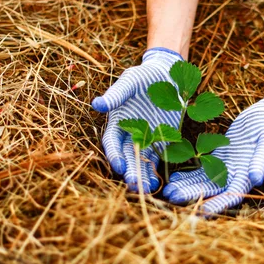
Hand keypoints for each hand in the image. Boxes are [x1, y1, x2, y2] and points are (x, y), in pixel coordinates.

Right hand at [92, 48, 182, 192]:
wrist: (167, 73)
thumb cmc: (144, 76)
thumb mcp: (130, 82)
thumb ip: (116, 95)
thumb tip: (96, 104)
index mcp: (117, 122)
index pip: (112, 142)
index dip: (114, 155)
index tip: (119, 166)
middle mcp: (129, 133)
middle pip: (127, 156)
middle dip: (130, 171)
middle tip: (135, 186)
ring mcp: (146, 138)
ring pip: (142, 161)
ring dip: (143, 176)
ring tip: (146, 190)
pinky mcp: (162, 140)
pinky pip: (158, 158)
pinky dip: (156, 170)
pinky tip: (157, 183)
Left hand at [163, 89, 263, 214]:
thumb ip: (262, 160)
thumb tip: (256, 178)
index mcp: (249, 177)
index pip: (231, 195)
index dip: (216, 204)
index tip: (201, 212)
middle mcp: (236, 177)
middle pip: (211, 191)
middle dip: (192, 196)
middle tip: (172, 198)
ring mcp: (226, 169)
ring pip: (203, 182)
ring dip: (186, 188)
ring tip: (168, 192)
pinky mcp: (219, 158)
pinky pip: (202, 170)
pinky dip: (188, 175)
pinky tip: (173, 179)